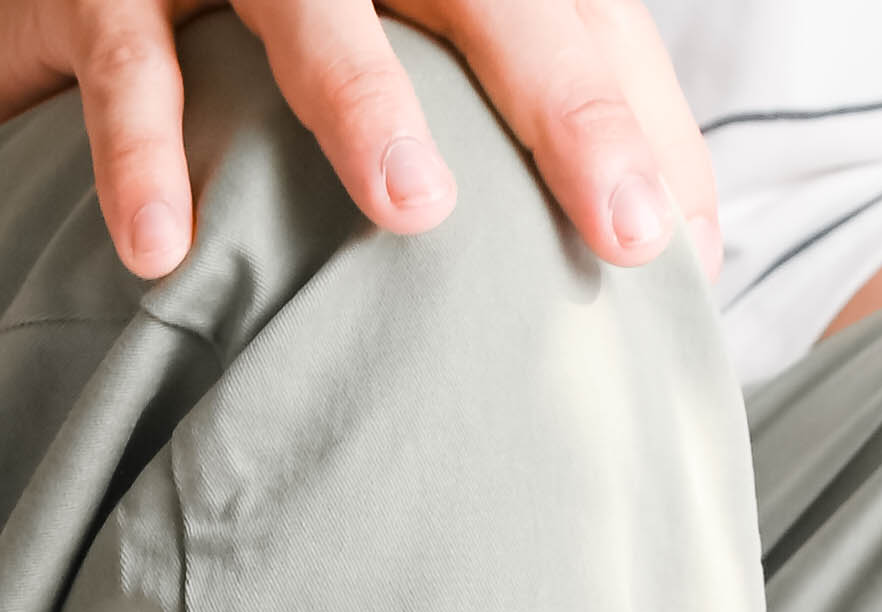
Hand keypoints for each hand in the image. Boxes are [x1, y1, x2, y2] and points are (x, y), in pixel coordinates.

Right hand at [0, 0, 720, 286]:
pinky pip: (123, 60)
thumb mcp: (429, 46)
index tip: (676, 242)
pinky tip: (165, 248)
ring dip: (362, 97)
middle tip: (620, 226)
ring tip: (415, 210)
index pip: (572, 11)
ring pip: (304, 0)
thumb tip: (695, 252)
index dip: (634, 116)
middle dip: (558, 99)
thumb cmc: (294, 32)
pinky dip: (141, 153)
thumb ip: (550, 114)